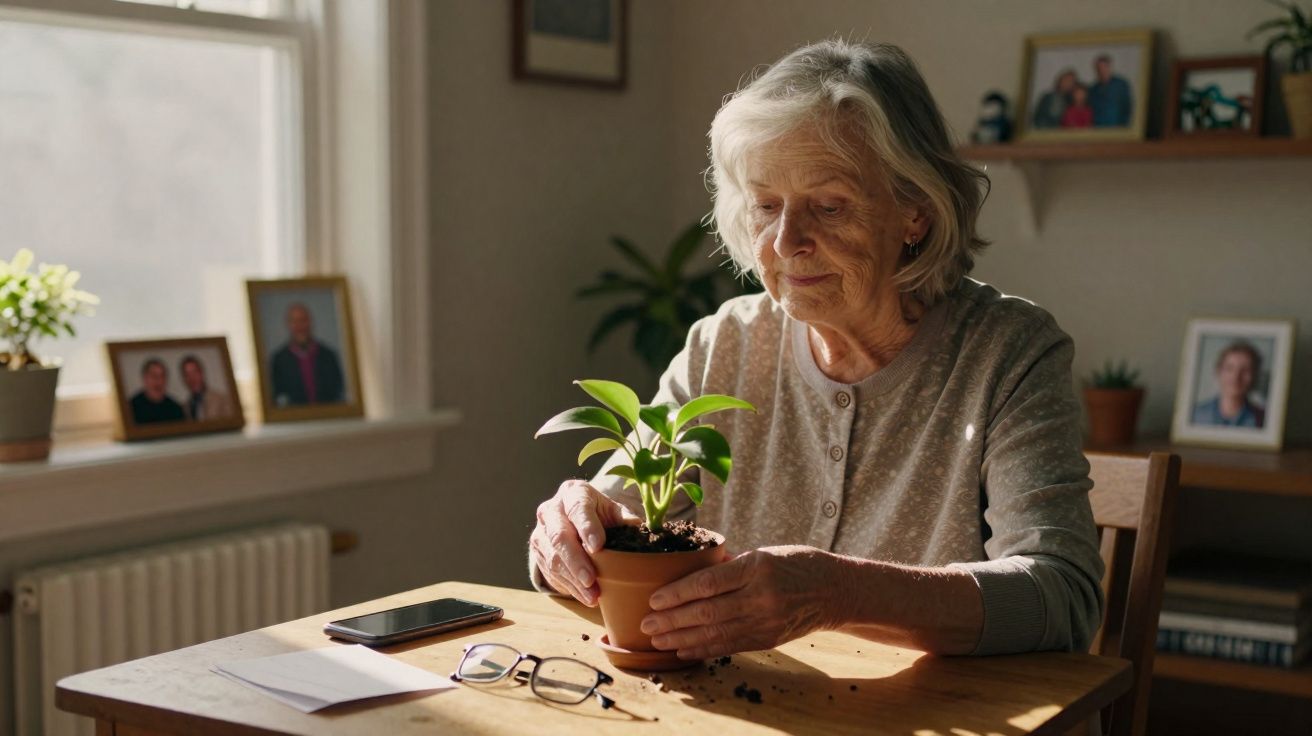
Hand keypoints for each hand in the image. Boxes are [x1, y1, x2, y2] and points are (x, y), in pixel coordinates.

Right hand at [530, 479, 640, 606]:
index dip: (587, 527)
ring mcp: (541, 531)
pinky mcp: (538, 551)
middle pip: (560, 535)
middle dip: (576, 560)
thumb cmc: (599, 516)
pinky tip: (585, 596)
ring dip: (573, 579)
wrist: (573, 521)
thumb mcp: (613, 512)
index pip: (578, 507)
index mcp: (574, 493)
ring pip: (553, 557)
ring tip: (593, 596)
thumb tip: (640, 531)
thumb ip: (626, 519)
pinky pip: (551, 572)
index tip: (599, 546)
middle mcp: (552, 509)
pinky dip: (570, 587)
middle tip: (591, 579)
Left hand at [639, 545, 843, 658]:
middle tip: (646, 624)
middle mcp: (761, 596)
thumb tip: (692, 571)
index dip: (678, 593)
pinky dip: (703, 649)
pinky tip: (683, 649)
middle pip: (707, 612)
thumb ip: (730, 566)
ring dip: (681, 638)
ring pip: (715, 633)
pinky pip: (729, 646)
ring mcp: (766, 621)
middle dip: (672, 620)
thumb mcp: (764, 553)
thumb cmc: (797, 564)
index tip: (654, 600)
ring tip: (657, 640)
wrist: (835, 590)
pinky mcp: (768, 639)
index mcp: (757, 568)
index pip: (709, 583)